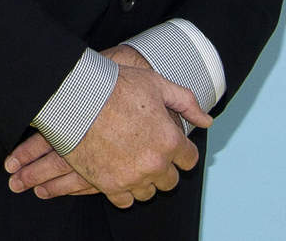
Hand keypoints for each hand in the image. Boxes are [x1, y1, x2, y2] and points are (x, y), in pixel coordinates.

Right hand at [6, 47, 211, 208]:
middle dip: (164, 167)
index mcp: (170, 140)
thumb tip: (207, 121)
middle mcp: (155, 164)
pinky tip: (119, 174)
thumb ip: (186, 103)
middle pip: (170, 180)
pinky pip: (126, 201)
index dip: (181, 151)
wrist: (78, 97)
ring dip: (145, 180)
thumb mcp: (157, 84)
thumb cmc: (116, 86)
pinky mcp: (110, 186)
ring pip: (149, 192)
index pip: (190, 160)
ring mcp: (132, 177)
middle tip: (148, 151)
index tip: (170, 145)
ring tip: (132, 162)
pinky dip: (124, 191)